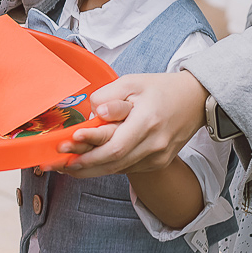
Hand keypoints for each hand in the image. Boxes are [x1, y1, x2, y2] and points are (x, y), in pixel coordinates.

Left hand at [55, 70, 208, 177]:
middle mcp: (154, 144)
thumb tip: (95, 112)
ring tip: (64, 166)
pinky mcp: (157, 163)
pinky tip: (87, 164)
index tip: (68, 143)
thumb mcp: (133, 82)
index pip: (116, 145)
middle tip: (56, 163)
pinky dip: (105, 167)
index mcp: (148, 121)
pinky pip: (126, 168)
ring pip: (118, 169)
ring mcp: (157, 157)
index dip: (90, 148)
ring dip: (89, 170)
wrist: (195, 101)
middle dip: (82, 165)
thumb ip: (110, 96)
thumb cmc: (161, 89)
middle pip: (113, 163)